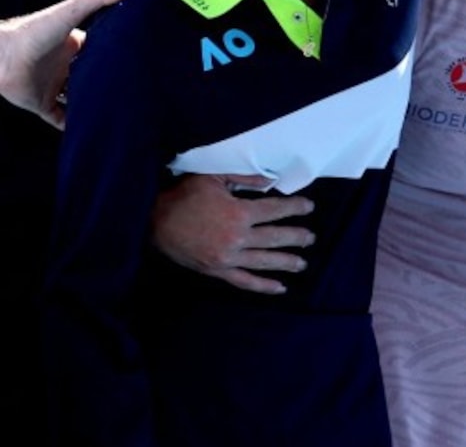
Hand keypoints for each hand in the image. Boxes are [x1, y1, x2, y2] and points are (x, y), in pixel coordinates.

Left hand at [0, 0, 131, 128]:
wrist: (0, 56)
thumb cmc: (33, 31)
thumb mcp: (70, 12)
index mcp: (72, 46)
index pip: (98, 51)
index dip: (114, 55)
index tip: (137, 60)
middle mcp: (64, 66)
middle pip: (89, 76)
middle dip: (106, 82)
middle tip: (133, 90)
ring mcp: (52, 86)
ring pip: (77, 98)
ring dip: (91, 104)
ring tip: (117, 111)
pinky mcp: (41, 104)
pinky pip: (60, 118)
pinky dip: (72, 125)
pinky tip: (90, 129)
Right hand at [151, 173, 315, 294]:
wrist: (155, 221)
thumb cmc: (184, 195)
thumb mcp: (213, 177)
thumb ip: (244, 177)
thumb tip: (269, 180)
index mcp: (239, 212)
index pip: (275, 210)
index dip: (295, 208)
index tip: (308, 207)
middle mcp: (237, 237)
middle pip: (275, 238)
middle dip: (296, 237)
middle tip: (311, 238)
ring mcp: (228, 257)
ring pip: (265, 262)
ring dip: (286, 262)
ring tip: (302, 263)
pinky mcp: (218, 271)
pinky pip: (245, 281)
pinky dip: (263, 286)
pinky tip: (280, 288)